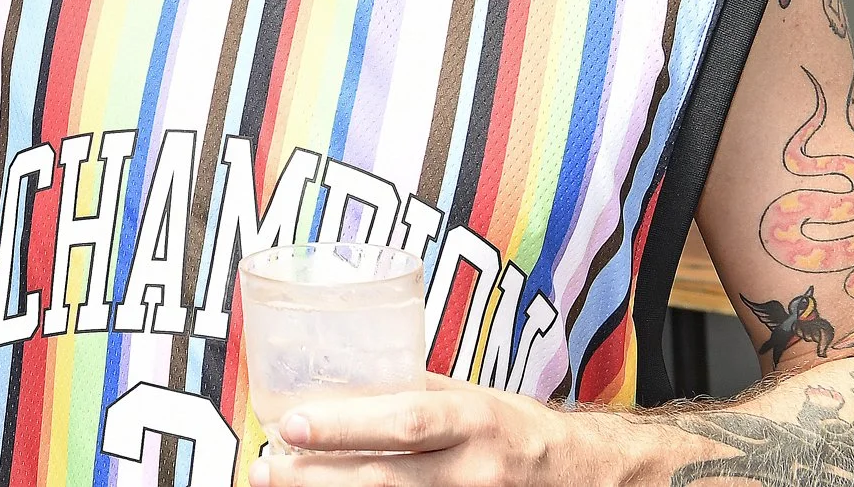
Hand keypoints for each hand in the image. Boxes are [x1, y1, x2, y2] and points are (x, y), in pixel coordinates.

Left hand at [252, 376, 615, 486]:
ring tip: (280, 483)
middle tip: (268, 466)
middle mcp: (474, 470)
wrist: (585, 476)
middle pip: (385, 480)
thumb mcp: (473, 396)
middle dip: (318, 476)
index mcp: (475, 420)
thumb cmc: (516, 428)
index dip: (345, 425)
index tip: (291, 423)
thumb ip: (415, 390)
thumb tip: (343, 378)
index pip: (404, 422)